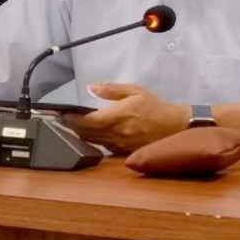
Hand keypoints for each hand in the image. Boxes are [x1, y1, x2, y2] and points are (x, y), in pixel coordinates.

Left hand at [61, 83, 190, 153]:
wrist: (176, 126)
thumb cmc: (155, 106)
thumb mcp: (135, 91)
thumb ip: (111, 90)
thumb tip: (91, 88)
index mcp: (119, 116)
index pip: (90, 121)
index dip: (74, 119)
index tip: (64, 114)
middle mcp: (118, 132)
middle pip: (87, 133)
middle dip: (73, 126)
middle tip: (64, 119)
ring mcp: (120, 144)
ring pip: (93, 141)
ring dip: (81, 134)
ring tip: (73, 125)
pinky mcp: (124, 151)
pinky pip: (104, 146)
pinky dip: (94, 140)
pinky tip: (90, 134)